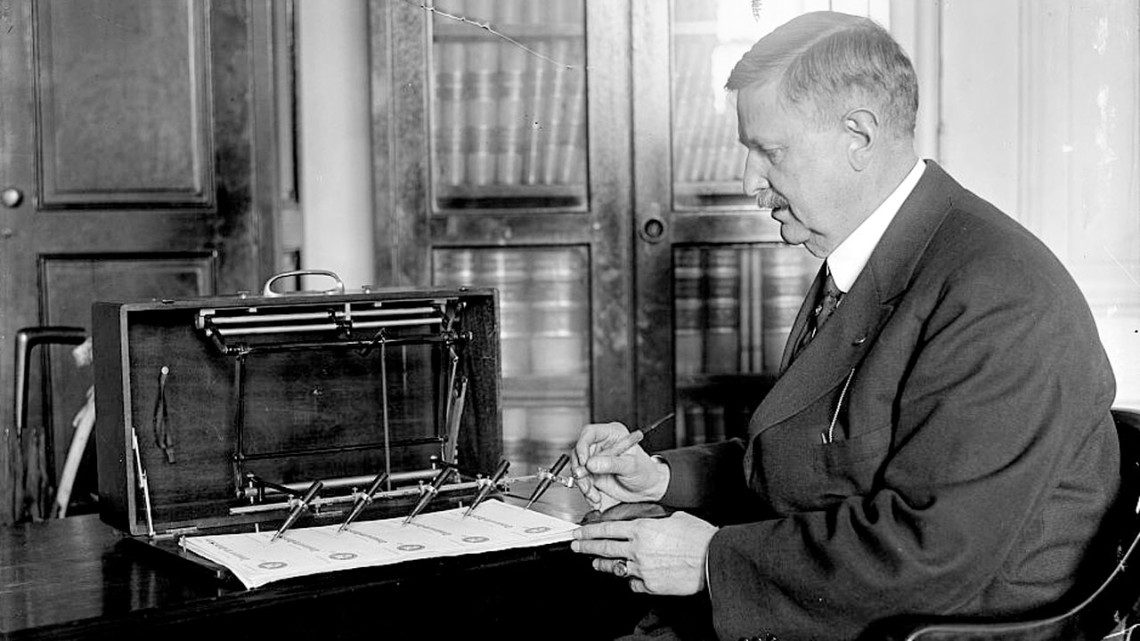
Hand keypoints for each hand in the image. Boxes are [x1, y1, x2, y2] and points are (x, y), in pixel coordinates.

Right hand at [571, 422, 669, 510]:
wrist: (647, 489)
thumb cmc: (645, 472)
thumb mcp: (631, 465)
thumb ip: (612, 463)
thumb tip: (592, 463)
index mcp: (612, 434)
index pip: (590, 433)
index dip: (583, 446)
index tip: (584, 461)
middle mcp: (601, 446)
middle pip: (579, 451)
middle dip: (580, 469)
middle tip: (585, 481)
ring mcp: (596, 460)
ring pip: (578, 468)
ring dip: (583, 483)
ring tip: (593, 494)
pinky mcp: (593, 474)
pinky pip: (582, 481)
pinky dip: (586, 492)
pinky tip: (596, 497)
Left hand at [571, 512, 717, 594]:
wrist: (712, 558)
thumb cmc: (699, 537)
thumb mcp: (675, 518)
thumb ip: (656, 522)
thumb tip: (651, 525)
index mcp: (642, 529)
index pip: (607, 528)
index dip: (590, 531)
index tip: (579, 532)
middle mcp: (638, 548)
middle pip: (604, 547)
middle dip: (585, 546)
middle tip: (575, 546)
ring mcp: (642, 568)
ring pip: (614, 567)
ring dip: (602, 564)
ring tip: (594, 562)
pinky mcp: (650, 585)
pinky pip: (633, 583)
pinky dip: (630, 579)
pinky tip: (629, 576)